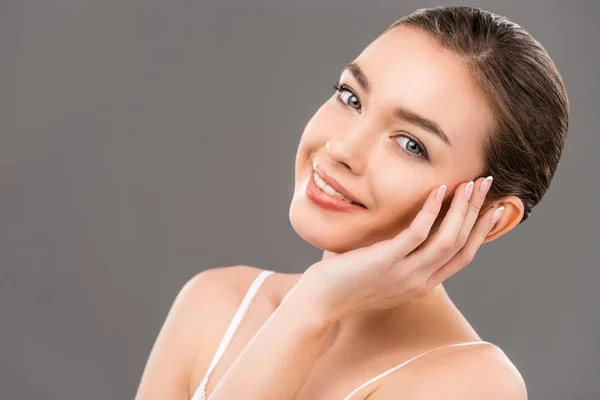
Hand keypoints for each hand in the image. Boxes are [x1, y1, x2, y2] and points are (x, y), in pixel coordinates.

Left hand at [297, 177, 503, 322]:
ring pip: (447, 240)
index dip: (481, 231)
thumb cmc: (346, 282)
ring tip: (471, 182)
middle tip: (487, 183)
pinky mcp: (386, 262)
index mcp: (422, 283)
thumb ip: (400, 256)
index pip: (462, 256)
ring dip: (463, 208)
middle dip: (478, 212)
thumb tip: (407, 230)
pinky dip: (432, 211)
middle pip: (461, 244)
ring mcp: (405, 273)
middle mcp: (420, 281)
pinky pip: (417, 234)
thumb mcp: (383, 272)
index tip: (493, 208)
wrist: (320, 303)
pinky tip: (439, 190)